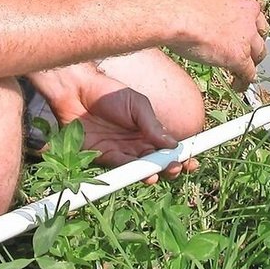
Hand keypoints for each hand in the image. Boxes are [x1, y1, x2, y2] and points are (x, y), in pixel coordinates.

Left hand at [44, 68, 197, 183]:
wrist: (77, 93)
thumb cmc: (109, 94)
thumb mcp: (138, 105)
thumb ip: (153, 126)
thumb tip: (173, 144)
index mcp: (148, 130)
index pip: (168, 147)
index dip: (181, 156)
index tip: (192, 161)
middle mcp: (137, 144)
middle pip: (158, 162)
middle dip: (171, 167)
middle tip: (178, 167)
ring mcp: (122, 152)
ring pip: (143, 169)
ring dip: (156, 173)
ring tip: (167, 171)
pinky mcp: (105, 159)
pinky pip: (123, 169)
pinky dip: (136, 174)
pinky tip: (148, 175)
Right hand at [167, 0, 268, 91]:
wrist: (176, 12)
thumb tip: (205, 5)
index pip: (258, 6)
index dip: (252, 19)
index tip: (248, 25)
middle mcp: (250, 12)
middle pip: (261, 31)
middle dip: (254, 41)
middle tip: (245, 48)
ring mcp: (247, 35)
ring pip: (259, 53)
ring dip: (252, 62)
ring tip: (243, 70)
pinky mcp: (239, 56)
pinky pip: (248, 73)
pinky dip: (244, 81)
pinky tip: (238, 86)